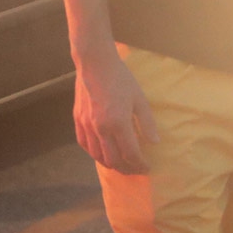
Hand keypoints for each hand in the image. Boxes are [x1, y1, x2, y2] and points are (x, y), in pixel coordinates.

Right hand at [74, 48, 157, 173]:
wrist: (95, 63)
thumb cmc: (121, 79)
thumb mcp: (140, 99)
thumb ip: (147, 123)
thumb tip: (155, 142)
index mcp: (118, 123)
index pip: (131, 154)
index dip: (141, 165)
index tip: (147, 167)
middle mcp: (100, 128)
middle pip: (113, 160)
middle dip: (127, 169)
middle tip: (136, 169)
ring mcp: (87, 124)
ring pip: (97, 155)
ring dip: (110, 164)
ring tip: (120, 163)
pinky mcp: (77, 119)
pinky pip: (84, 144)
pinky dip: (94, 153)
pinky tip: (101, 152)